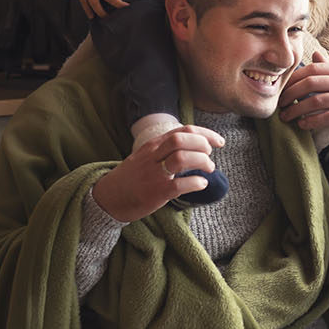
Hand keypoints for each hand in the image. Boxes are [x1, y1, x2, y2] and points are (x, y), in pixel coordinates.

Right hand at [91, 125, 225, 220]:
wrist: (109, 197)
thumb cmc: (133, 177)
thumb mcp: (147, 156)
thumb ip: (167, 149)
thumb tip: (197, 146)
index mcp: (153, 145)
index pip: (182, 131)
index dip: (205, 133)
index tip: (219, 141)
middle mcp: (153, 156)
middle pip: (181, 139)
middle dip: (202, 144)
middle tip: (210, 154)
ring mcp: (154, 174)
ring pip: (181, 158)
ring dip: (201, 161)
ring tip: (208, 169)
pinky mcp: (156, 192)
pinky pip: (180, 184)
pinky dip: (196, 182)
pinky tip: (201, 184)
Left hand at [279, 55, 328, 134]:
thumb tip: (315, 53)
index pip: (312, 69)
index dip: (293, 78)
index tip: (281, 88)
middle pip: (311, 83)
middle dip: (291, 93)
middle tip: (280, 104)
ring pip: (317, 101)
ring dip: (297, 110)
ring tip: (286, 117)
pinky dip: (313, 121)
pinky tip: (303, 125)